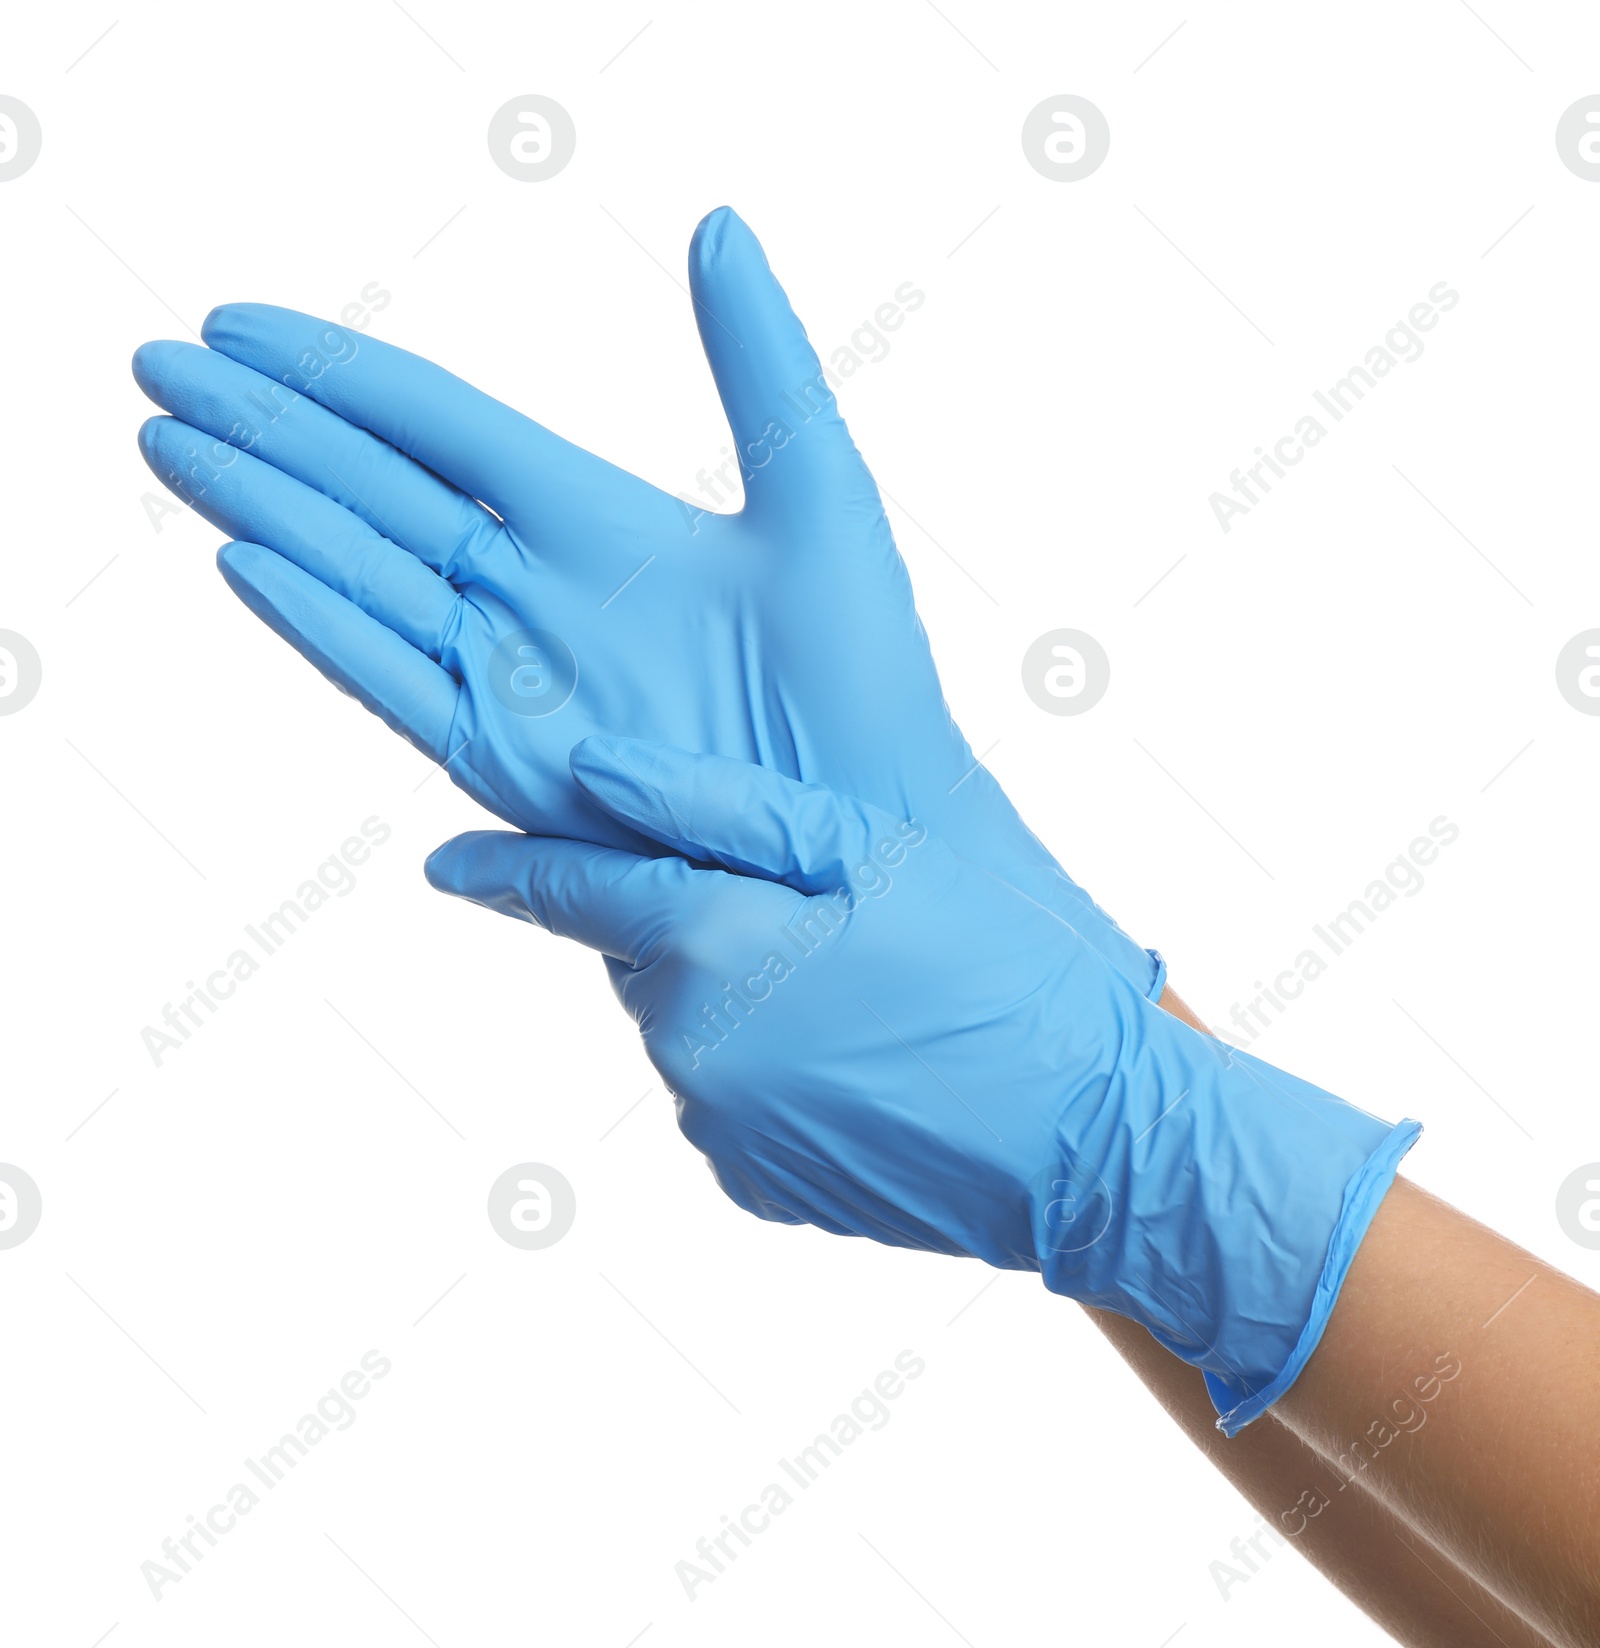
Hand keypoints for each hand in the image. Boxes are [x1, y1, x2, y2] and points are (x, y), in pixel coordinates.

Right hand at [131, 208, 1158, 993]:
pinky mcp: (507, 762)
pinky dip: (323, 623)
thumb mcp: (818, 493)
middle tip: (161, 364)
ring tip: (173, 442)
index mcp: (593, 520)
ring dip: (266, 510)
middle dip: (267, 431)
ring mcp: (512, 677)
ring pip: (362, 576)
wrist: (867, 827)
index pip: (438, 428)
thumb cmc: (863, 678)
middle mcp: (533, 594)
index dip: (341, 375)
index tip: (245, 326)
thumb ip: (762, 362)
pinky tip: (251, 562)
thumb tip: (718, 226)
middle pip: (373, 492)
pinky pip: (394, 680)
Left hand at [426, 736, 1418, 1433]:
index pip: (571, 890)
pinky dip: (773, 1073)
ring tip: (867, 997)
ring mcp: (718, 1128)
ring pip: (695, 1031)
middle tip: (819, 917)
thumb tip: (592, 770)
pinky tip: (865, 1064)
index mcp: (710, 944)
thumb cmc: (1001, 971)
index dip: (504, 869)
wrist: (1090, 1144)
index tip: (443, 862)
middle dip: (701, 926)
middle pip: (650, 959)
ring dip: (744, 1001)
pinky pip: (734, 1102)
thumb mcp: (874, 852)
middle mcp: (687, 1046)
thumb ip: (720, 806)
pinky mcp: (756, 1185)